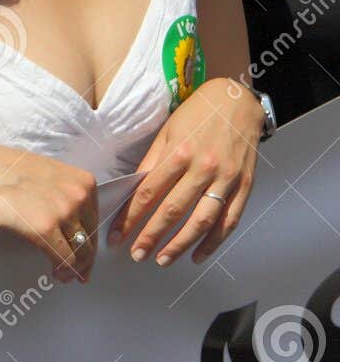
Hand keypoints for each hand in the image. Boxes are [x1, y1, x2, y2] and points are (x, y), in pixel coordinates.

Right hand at [0, 141, 98, 281]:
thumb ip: (64, 193)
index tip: (86, 252)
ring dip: (75, 268)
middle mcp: (78, 196)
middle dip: (86, 258)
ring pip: (81, 251)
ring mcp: (64, 213)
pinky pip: (65, 259)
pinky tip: (57, 274)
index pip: (94, 219)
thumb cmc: (5, 171)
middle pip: (90, 237)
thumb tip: (70, 218)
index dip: (90, 239)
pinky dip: (64, 271)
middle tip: (80, 272)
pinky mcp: (46, 229)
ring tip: (65, 276)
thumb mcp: (47, 173)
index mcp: (83, 182)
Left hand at [110, 81, 261, 265]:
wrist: (238, 101)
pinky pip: (229, 221)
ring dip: (180, 245)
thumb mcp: (167, 131)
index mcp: (179, 152)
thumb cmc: (197, 114)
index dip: (131, 217)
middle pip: (173, 210)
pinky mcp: (245, 186)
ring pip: (201, 221)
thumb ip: (152, 162)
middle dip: (151, 236)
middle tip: (136, 255)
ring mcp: (227, 178)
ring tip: (162, 260)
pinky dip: (213, 242)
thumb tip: (133, 190)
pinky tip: (197, 255)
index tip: (117, 235)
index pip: (148, 192)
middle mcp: (203, 168)